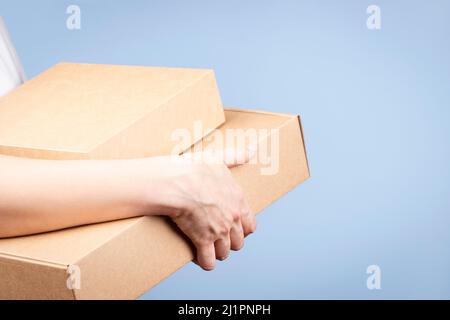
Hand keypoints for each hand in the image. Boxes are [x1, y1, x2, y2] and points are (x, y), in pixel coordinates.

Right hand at [145, 147, 256, 269]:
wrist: (177, 181)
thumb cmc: (195, 169)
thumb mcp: (219, 158)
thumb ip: (236, 156)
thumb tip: (252, 149)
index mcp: (238, 201)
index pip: (250, 225)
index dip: (243, 229)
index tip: (234, 228)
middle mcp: (233, 218)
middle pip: (238, 241)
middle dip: (230, 242)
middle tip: (220, 240)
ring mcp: (219, 231)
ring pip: (225, 252)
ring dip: (218, 252)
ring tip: (211, 250)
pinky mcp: (203, 240)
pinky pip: (208, 260)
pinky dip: (205, 262)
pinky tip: (201, 260)